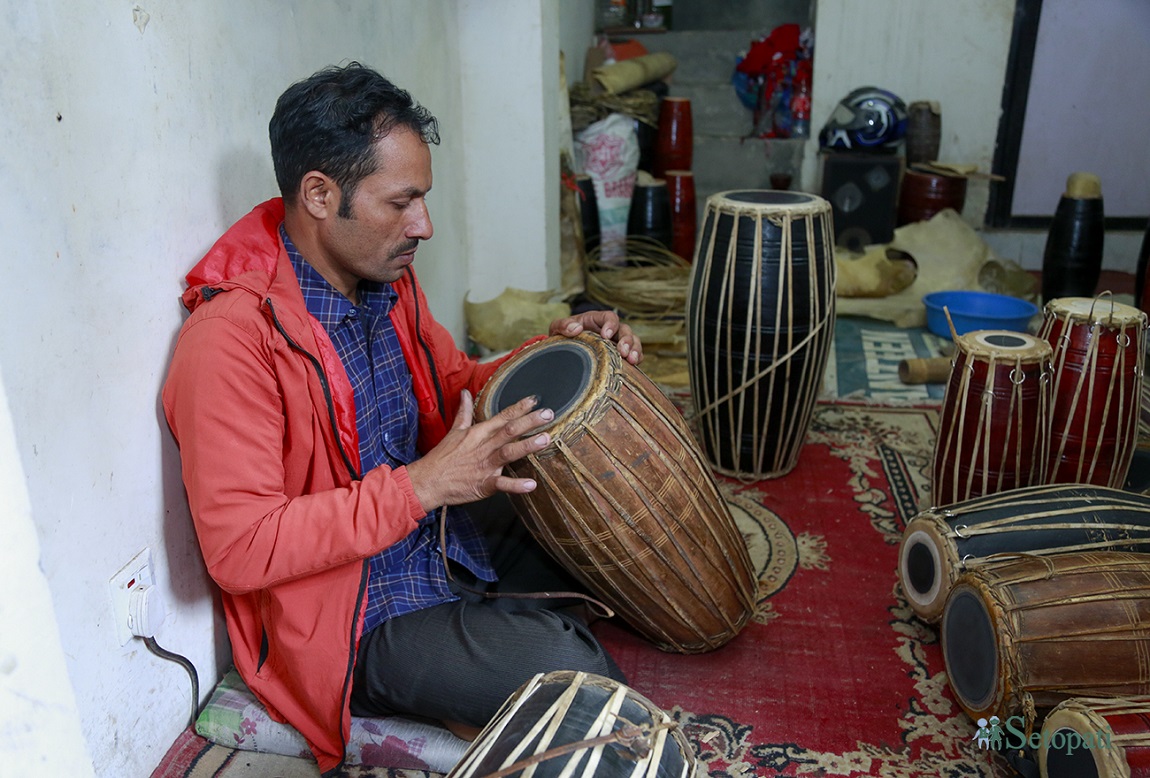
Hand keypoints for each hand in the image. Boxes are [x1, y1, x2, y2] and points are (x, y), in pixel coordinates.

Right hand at [404, 390, 552, 509]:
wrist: (428, 481)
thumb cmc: (442, 457)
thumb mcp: (453, 431)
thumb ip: (464, 412)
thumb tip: (464, 393)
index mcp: (478, 433)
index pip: (502, 416)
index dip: (520, 408)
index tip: (535, 400)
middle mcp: (484, 447)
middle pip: (509, 430)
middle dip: (530, 421)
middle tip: (549, 414)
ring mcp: (485, 465)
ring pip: (509, 452)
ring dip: (527, 446)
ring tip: (545, 439)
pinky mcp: (484, 484)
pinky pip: (502, 484)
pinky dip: (516, 485)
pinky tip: (531, 484)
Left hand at [549, 310, 642, 364]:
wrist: (563, 353)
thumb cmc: (562, 337)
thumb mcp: (557, 328)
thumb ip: (563, 325)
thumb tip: (575, 328)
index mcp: (596, 320)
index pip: (610, 317)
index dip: (611, 324)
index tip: (606, 335)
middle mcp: (610, 330)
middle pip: (625, 330)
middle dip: (627, 340)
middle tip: (623, 352)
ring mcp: (617, 342)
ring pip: (633, 342)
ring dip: (635, 350)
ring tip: (632, 360)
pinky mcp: (620, 356)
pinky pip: (634, 355)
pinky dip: (637, 359)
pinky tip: (634, 366)